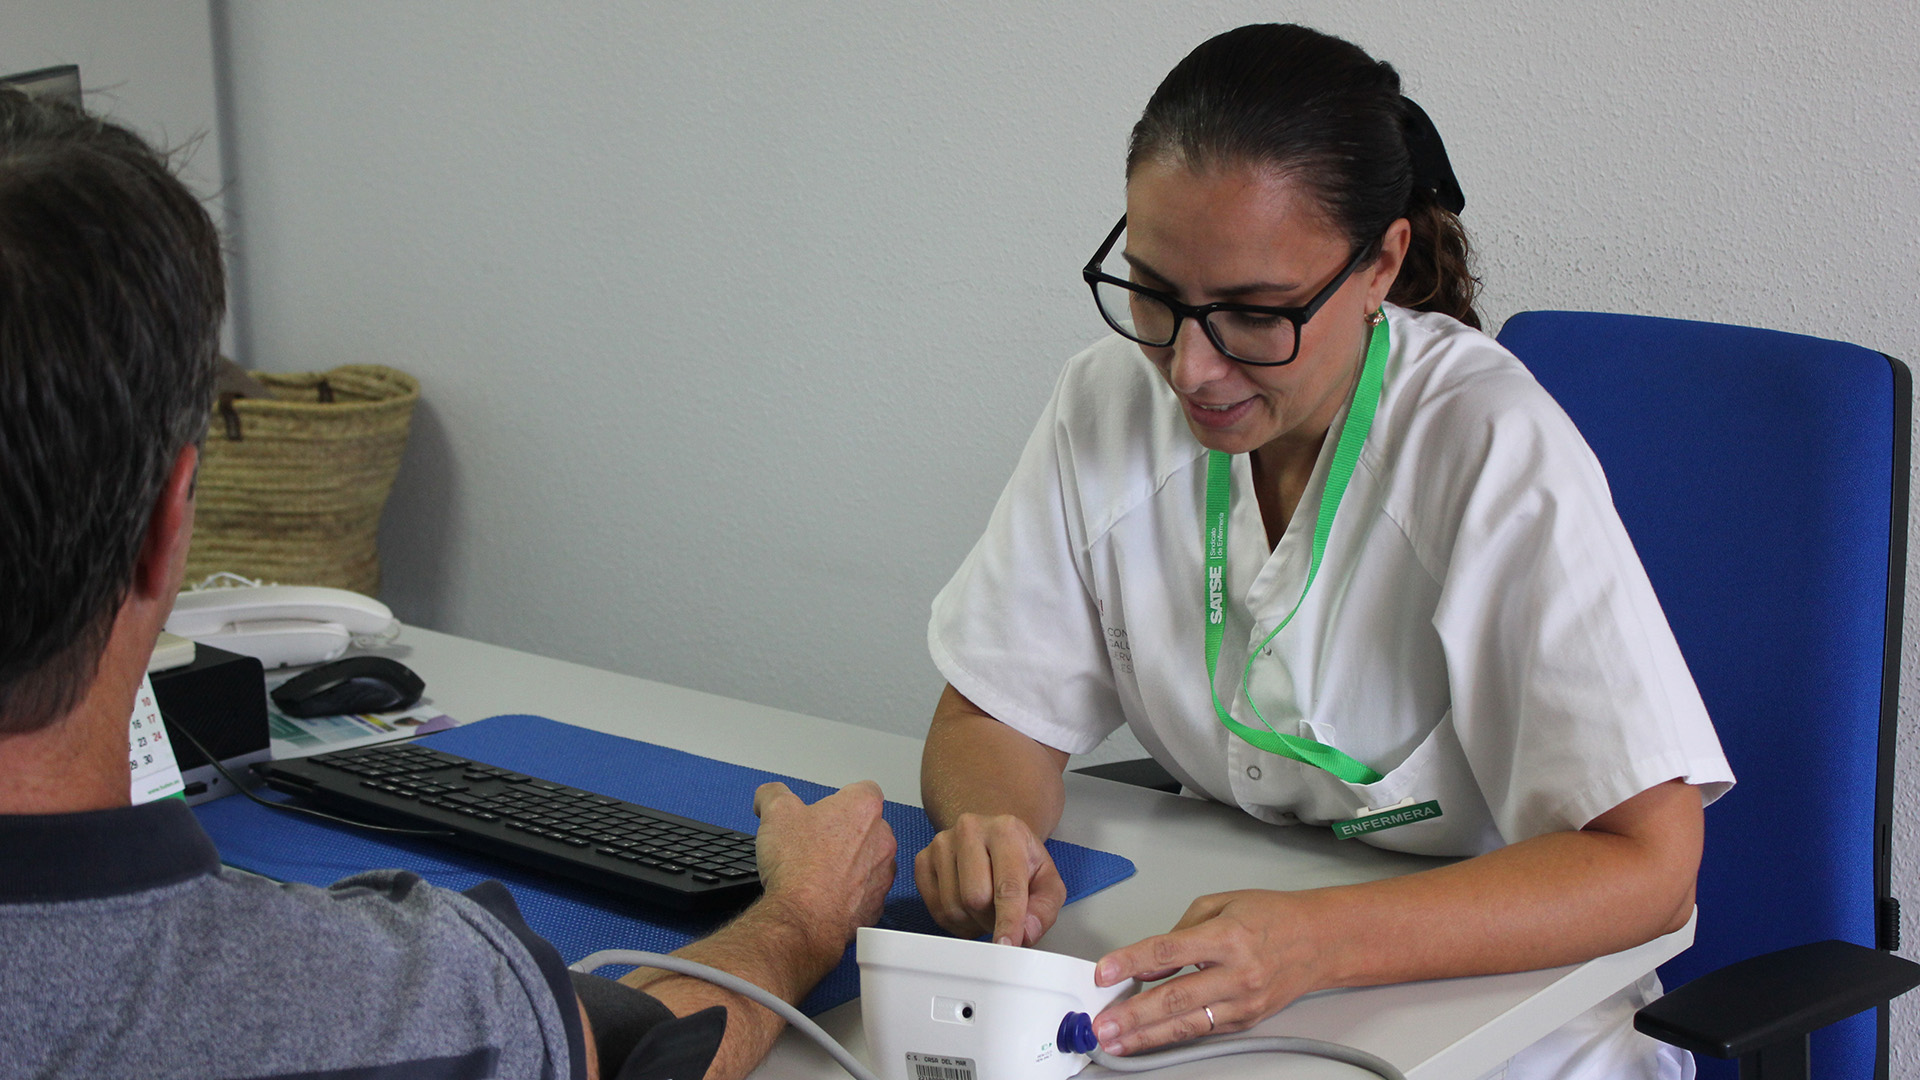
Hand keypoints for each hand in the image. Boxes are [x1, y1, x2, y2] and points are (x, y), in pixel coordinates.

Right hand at [752, 781, 896, 952]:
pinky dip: (850, 893)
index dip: (841, 799)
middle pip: (867, 827)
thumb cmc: (797, 864)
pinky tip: (826, 895)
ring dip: (850, 864)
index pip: (863, 790)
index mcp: (863, 808)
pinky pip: (865, 891)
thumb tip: (769, 795)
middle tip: (815, 844)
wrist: (804, 917)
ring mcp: (883, 872)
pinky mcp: (877, 903)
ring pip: (868, 860)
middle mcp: (883, 837)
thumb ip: (773, 794)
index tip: (824, 813)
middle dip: (844, 833)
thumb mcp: (775, 812)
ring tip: (818, 873)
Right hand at [914, 812, 1064, 945]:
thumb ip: (1043, 908)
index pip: (1007, 886)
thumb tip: (1026, 932)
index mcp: (1006, 830)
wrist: (994, 838)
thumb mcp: (1047, 881)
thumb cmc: (1021, 861)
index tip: (1006, 946)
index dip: (1008, 921)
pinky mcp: (923, 859)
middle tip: (1002, 913)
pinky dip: (955, 921)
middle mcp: (970, 830)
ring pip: (953, 908)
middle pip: (975, 899)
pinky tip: (967, 906)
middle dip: (991, 920)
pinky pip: (936, 910)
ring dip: (973, 922)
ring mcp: (941, 843)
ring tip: (986, 907)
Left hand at [1091, 890, 1320, 1054]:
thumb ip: (1180, 933)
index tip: (1105, 972)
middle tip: (1104, 1024)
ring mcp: (1244, 1002)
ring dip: (1147, 1035)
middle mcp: (1238, 973)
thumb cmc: (1272, 917)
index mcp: (1228, 936)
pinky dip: (1173, 1036)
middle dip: (1134, 1014)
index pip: (1169, 950)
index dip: (1132, 961)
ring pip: (1188, 1024)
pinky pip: (1204, 1029)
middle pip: (1176, 997)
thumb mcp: (1220, 905)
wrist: (1320, 941)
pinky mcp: (1247, 1021)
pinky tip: (1149, 1039)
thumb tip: (1149, 962)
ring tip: (1117, 1041)